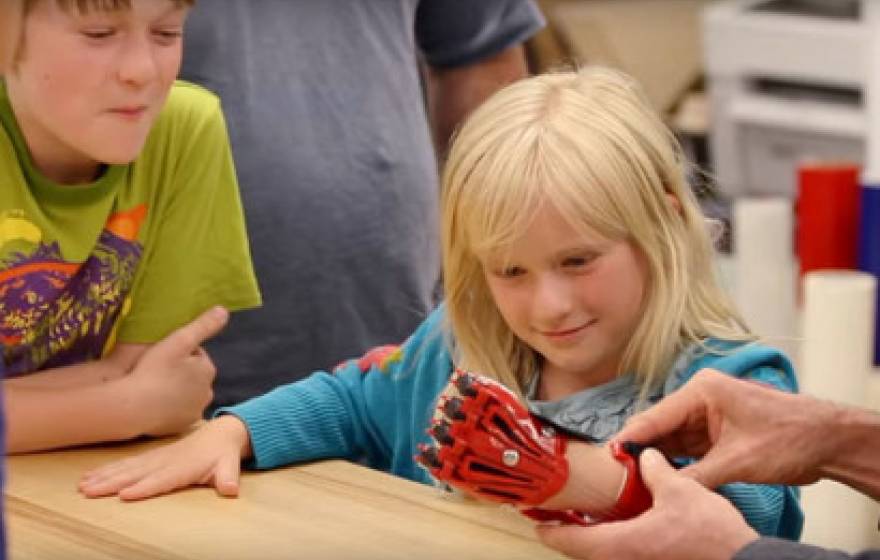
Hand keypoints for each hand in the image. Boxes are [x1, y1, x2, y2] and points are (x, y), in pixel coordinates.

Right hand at [79, 415, 250, 499]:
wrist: (220, 433)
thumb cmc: (223, 454)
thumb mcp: (230, 464)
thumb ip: (229, 477)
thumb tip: (232, 489)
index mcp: (183, 466)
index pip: (161, 480)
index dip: (144, 487)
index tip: (124, 495)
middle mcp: (165, 461)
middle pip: (136, 474)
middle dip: (112, 483)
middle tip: (89, 492)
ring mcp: (155, 458)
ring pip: (125, 468)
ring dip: (103, 476)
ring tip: (82, 486)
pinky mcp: (149, 458)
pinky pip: (125, 464)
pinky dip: (105, 469)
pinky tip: (88, 477)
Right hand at [124, 306, 228, 436]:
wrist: (132, 407)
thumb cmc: (154, 370)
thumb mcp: (179, 340)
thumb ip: (203, 325)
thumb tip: (223, 311)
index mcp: (208, 371)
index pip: (196, 355)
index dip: (178, 351)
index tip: (162, 353)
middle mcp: (208, 393)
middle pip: (192, 376)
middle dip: (179, 371)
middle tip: (155, 369)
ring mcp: (194, 412)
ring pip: (185, 394)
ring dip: (174, 389)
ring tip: (153, 384)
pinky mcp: (180, 427)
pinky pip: (175, 412)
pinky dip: (168, 406)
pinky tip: (153, 402)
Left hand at [537, 449, 757, 559]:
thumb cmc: (711, 535)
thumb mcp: (680, 491)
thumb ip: (656, 471)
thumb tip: (644, 455)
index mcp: (622, 545)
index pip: (572, 541)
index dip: (550, 530)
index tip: (535, 520)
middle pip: (584, 553)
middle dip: (569, 534)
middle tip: (559, 515)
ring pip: (604, 558)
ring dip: (592, 541)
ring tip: (586, 519)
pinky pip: (624, 558)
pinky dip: (615, 544)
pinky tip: (623, 529)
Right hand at [613, 369, 834, 488]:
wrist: (827, 441)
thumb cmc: (789, 437)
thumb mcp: (737, 461)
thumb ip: (697, 477)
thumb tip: (666, 492)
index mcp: (701, 391)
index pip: (654, 416)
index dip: (629, 438)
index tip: (607, 457)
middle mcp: (699, 400)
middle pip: (658, 428)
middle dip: (639, 451)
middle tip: (616, 474)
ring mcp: (707, 417)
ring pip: (670, 441)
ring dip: (655, 460)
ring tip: (631, 480)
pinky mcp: (715, 434)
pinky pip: (686, 450)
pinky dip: (674, 465)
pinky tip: (659, 479)